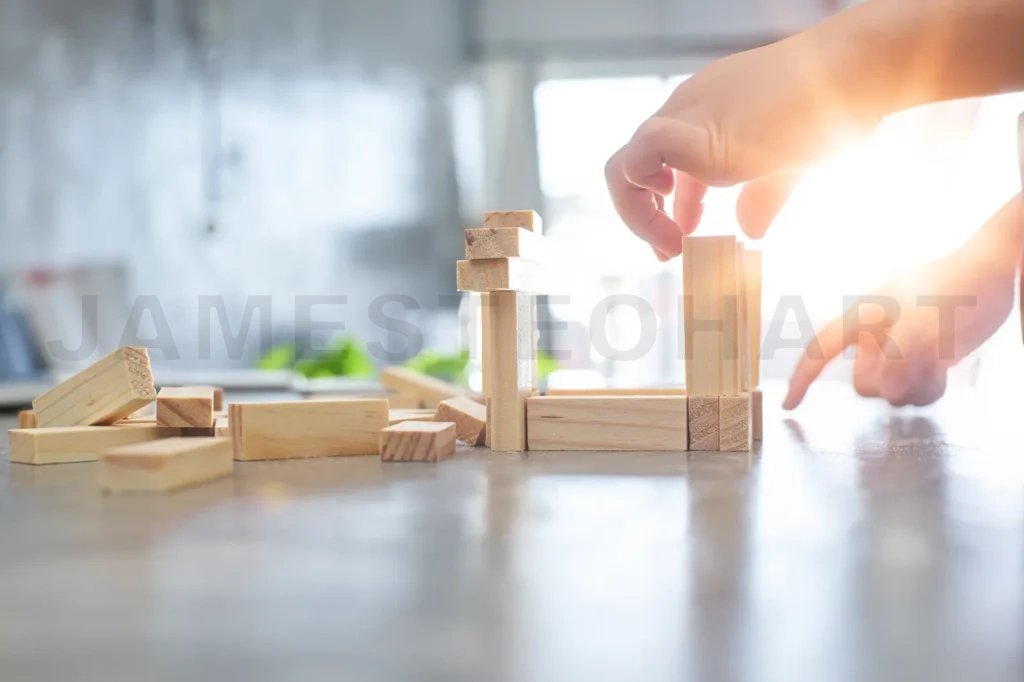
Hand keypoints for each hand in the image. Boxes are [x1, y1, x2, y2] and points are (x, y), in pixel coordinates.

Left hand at [605, 32, 877, 258]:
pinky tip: (679, 218)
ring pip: (625, 165)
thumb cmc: (838, 106)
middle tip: (669, 250)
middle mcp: (689, 111)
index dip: (668, 204)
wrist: (857, 71)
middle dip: (645, 215)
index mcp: (710, 113)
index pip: (666, 160)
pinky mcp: (693, 134)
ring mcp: (686, 118)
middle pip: (637, 165)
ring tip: (672, 244)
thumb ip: (764, 194)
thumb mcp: (792, 159)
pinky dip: (645, 196)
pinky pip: (638, 160)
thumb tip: (750, 230)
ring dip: (638, 214)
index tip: (684, 236)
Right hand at [784, 197, 1023, 408]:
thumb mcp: (920, 322)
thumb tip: (887, 390)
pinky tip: (943, 366)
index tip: (789, 406)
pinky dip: (931, 387)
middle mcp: (874, 339)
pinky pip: (915, 394)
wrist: (991, 277)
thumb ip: (898, 359)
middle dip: (890, 381)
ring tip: (938, 358)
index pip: (819, 351)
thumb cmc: (951, 287)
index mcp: (860, 319)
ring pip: (892, 393)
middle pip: (862, 383)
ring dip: (917, 384)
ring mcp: (899, 353)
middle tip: (920, 358)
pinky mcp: (922, 364)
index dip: (801, 379)